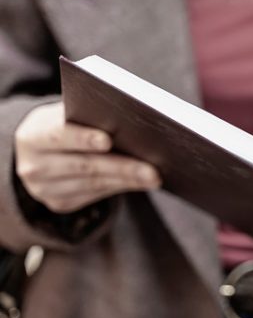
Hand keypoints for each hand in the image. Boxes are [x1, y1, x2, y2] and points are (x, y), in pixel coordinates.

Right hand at [14, 102, 160, 213]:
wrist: (38, 152)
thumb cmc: (61, 125)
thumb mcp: (63, 114)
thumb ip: (86, 114)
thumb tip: (128, 118)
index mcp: (32, 136)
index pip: (58, 135)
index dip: (83, 138)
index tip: (108, 140)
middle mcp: (34, 166)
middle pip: (84, 165)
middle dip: (122, 167)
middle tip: (152, 169)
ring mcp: (45, 189)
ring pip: (94, 184)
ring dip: (128, 181)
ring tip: (154, 177)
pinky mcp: (60, 203)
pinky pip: (96, 195)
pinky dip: (122, 187)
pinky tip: (141, 182)